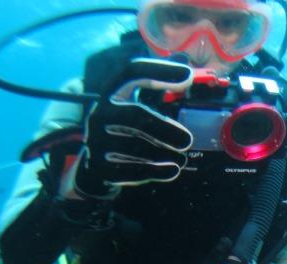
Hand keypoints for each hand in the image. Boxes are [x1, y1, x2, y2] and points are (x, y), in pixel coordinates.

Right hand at [73, 59, 193, 198]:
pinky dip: (157, 171)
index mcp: (112, 93)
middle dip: (166, 128)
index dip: (160, 71)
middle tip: (187, 141)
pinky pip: (132, 170)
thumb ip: (157, 87)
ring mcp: (97, 140)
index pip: (133, 72)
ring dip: (165, 153)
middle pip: (136, 115)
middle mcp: (101, 113)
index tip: (189, 76)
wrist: (98, 162)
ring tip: (182, 158)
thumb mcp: (135, 104)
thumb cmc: (127, 128)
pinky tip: (173, 170)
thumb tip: (187, 69)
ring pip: (137, 146)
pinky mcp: (100, 165)